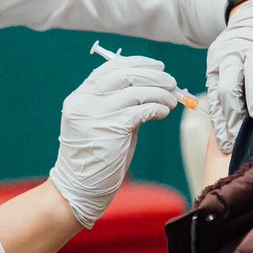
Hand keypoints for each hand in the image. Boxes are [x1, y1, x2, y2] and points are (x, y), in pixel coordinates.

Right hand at [50, 55, 178, 227]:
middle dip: (153, 75)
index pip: (109, 68)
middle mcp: (85, 102)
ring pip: (136, 90)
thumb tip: (153, 89)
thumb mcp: (101, 124)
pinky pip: (141, 110)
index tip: (157, 67)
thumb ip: (119, 105)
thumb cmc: (95, 158)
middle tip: (172, 82)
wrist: (79, 189)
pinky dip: (157, 107)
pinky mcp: (111, 128)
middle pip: (124, 74)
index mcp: (80, 97)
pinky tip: (164, 112)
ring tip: (173, 99)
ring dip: (160, 92)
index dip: (136, 63)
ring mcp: (95, 114)